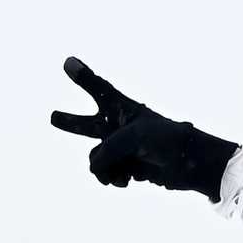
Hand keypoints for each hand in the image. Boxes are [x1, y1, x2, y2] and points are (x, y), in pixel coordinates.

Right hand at [48, 56, 237, 199]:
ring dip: (105, 169)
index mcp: (120, 108)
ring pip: (96, 160)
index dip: (82, 76)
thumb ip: (105, 151)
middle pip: (86, 124)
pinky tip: (129, 179)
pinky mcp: (127, 168)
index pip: (98, 89)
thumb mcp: (130, 138)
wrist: (188, 164)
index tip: (68, 62)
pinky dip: (114, 178)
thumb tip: (95, 169)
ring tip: (119, 173)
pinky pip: (107, 174)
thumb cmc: (163, 140)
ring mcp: (121, 149)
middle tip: (53, 117)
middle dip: (69, 122)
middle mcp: (117, 127)